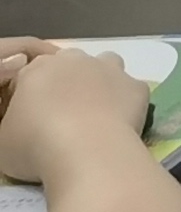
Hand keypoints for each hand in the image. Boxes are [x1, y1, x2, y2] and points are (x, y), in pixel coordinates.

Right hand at [0, 44, 148, 183]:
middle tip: (62, 114)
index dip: (31, 95)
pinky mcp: (136, 86)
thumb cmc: (35, 145)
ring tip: (94, 111)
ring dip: (100, 81)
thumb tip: (24, 121)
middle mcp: (75, 61)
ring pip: (106, 65)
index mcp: (37, 70)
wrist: (86, 150)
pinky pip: (130, 90)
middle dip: (66, 82)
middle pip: (70, 64)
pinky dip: (126, 102)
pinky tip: (118, 123)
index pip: (30, 75)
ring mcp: (110, 70)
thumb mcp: (4, 140)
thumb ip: (14, 121)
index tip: (32, 117)